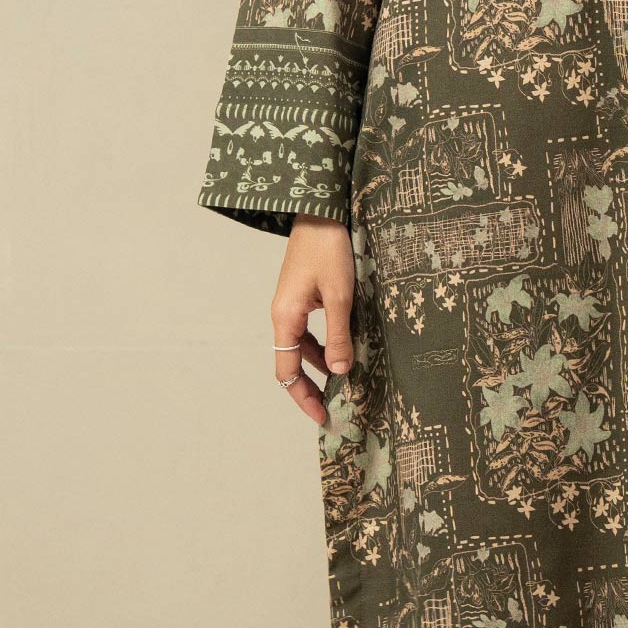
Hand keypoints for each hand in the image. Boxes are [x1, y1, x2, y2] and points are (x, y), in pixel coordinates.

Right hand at [272, 215, 355, 426]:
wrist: (321, 211)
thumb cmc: (329, 249)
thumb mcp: (340, 296)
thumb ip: (339, 335)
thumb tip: (341, 371)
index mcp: (284, 317)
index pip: (286, 371)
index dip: (302, 396)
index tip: (322, 415)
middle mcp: (283, 315)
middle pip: (290, 362)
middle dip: (310, 386)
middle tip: (334, 405)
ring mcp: (291, 305)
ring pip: (301, 347)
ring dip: (320, 364)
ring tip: (345, 380)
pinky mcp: (303, 297)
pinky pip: (309, 330)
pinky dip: (324, 344)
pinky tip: (344, 347)